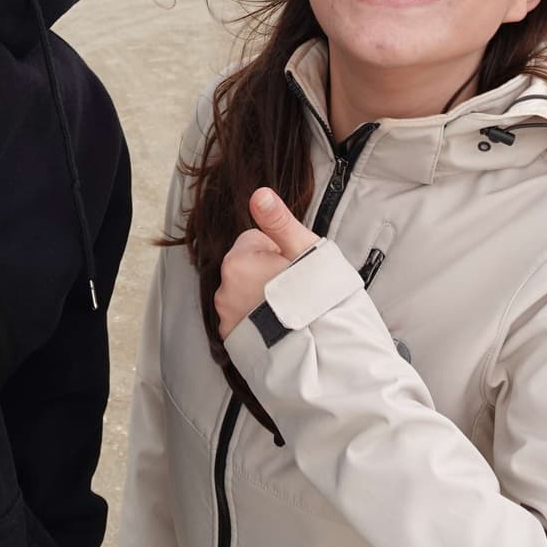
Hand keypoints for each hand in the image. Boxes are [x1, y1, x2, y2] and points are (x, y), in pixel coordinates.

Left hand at [214, 188, 321, 339]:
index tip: (296, 267)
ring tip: (291, 310)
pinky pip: (243, 318)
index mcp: (238, 262)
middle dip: (269, 273)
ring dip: (262, 296)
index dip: (280, 251)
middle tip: (297, 288)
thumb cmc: (316, 299)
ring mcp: (227, 317)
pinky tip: (281, 326)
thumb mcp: (304, 251)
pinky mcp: (233, 340)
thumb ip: (278, 221)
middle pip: (248, 266)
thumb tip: (259, 194)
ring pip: (245, 292)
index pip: (256, 240)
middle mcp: (224, 289)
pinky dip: (258, 320)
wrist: (322, 353)